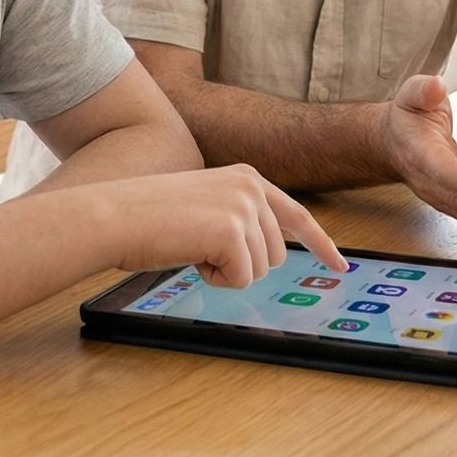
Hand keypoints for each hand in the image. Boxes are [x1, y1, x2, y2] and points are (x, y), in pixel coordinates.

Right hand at [98, 165, 347, 286]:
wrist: (116, 216)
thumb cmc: (150, 218)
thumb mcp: (205, 205)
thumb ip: (240, 218)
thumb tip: (271, 252)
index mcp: (247, 177)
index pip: (296, 215)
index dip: (320, 244)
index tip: (340, 265)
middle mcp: (251, 186)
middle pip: (275, 255)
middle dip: (239, 264)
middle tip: (199, 247)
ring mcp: (244, 206)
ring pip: (258, 270)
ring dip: (224, 271)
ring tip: (190, 246)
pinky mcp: (232, 230)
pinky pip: (240, 279)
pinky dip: (213, 278)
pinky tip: (188, 254)